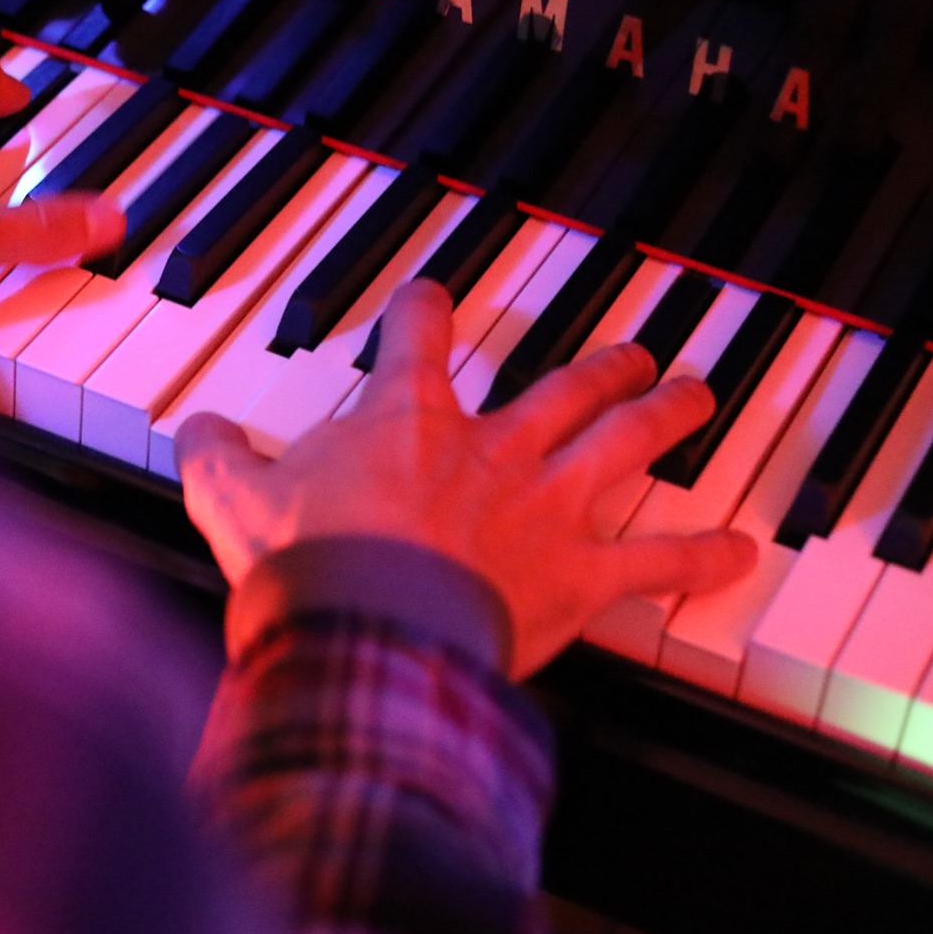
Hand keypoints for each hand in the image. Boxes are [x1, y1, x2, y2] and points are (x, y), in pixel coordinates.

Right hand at [175, 281, 756, 677]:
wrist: (365, 633)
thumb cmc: (306, 566)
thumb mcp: (232, 499)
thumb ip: (214, 457)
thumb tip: (193, 432)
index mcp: (408, 418)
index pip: (418, 335)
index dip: (421, 309)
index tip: (424, 300)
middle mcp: (493, 447)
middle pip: (561, 387)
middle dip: (599, 365)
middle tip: (629, 352)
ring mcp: (546, 507)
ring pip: (622, 445)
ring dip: (665, 415)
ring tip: (695, 393)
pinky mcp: (577, 575)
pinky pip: (654, 563)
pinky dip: (700, 558)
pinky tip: (739, 552)